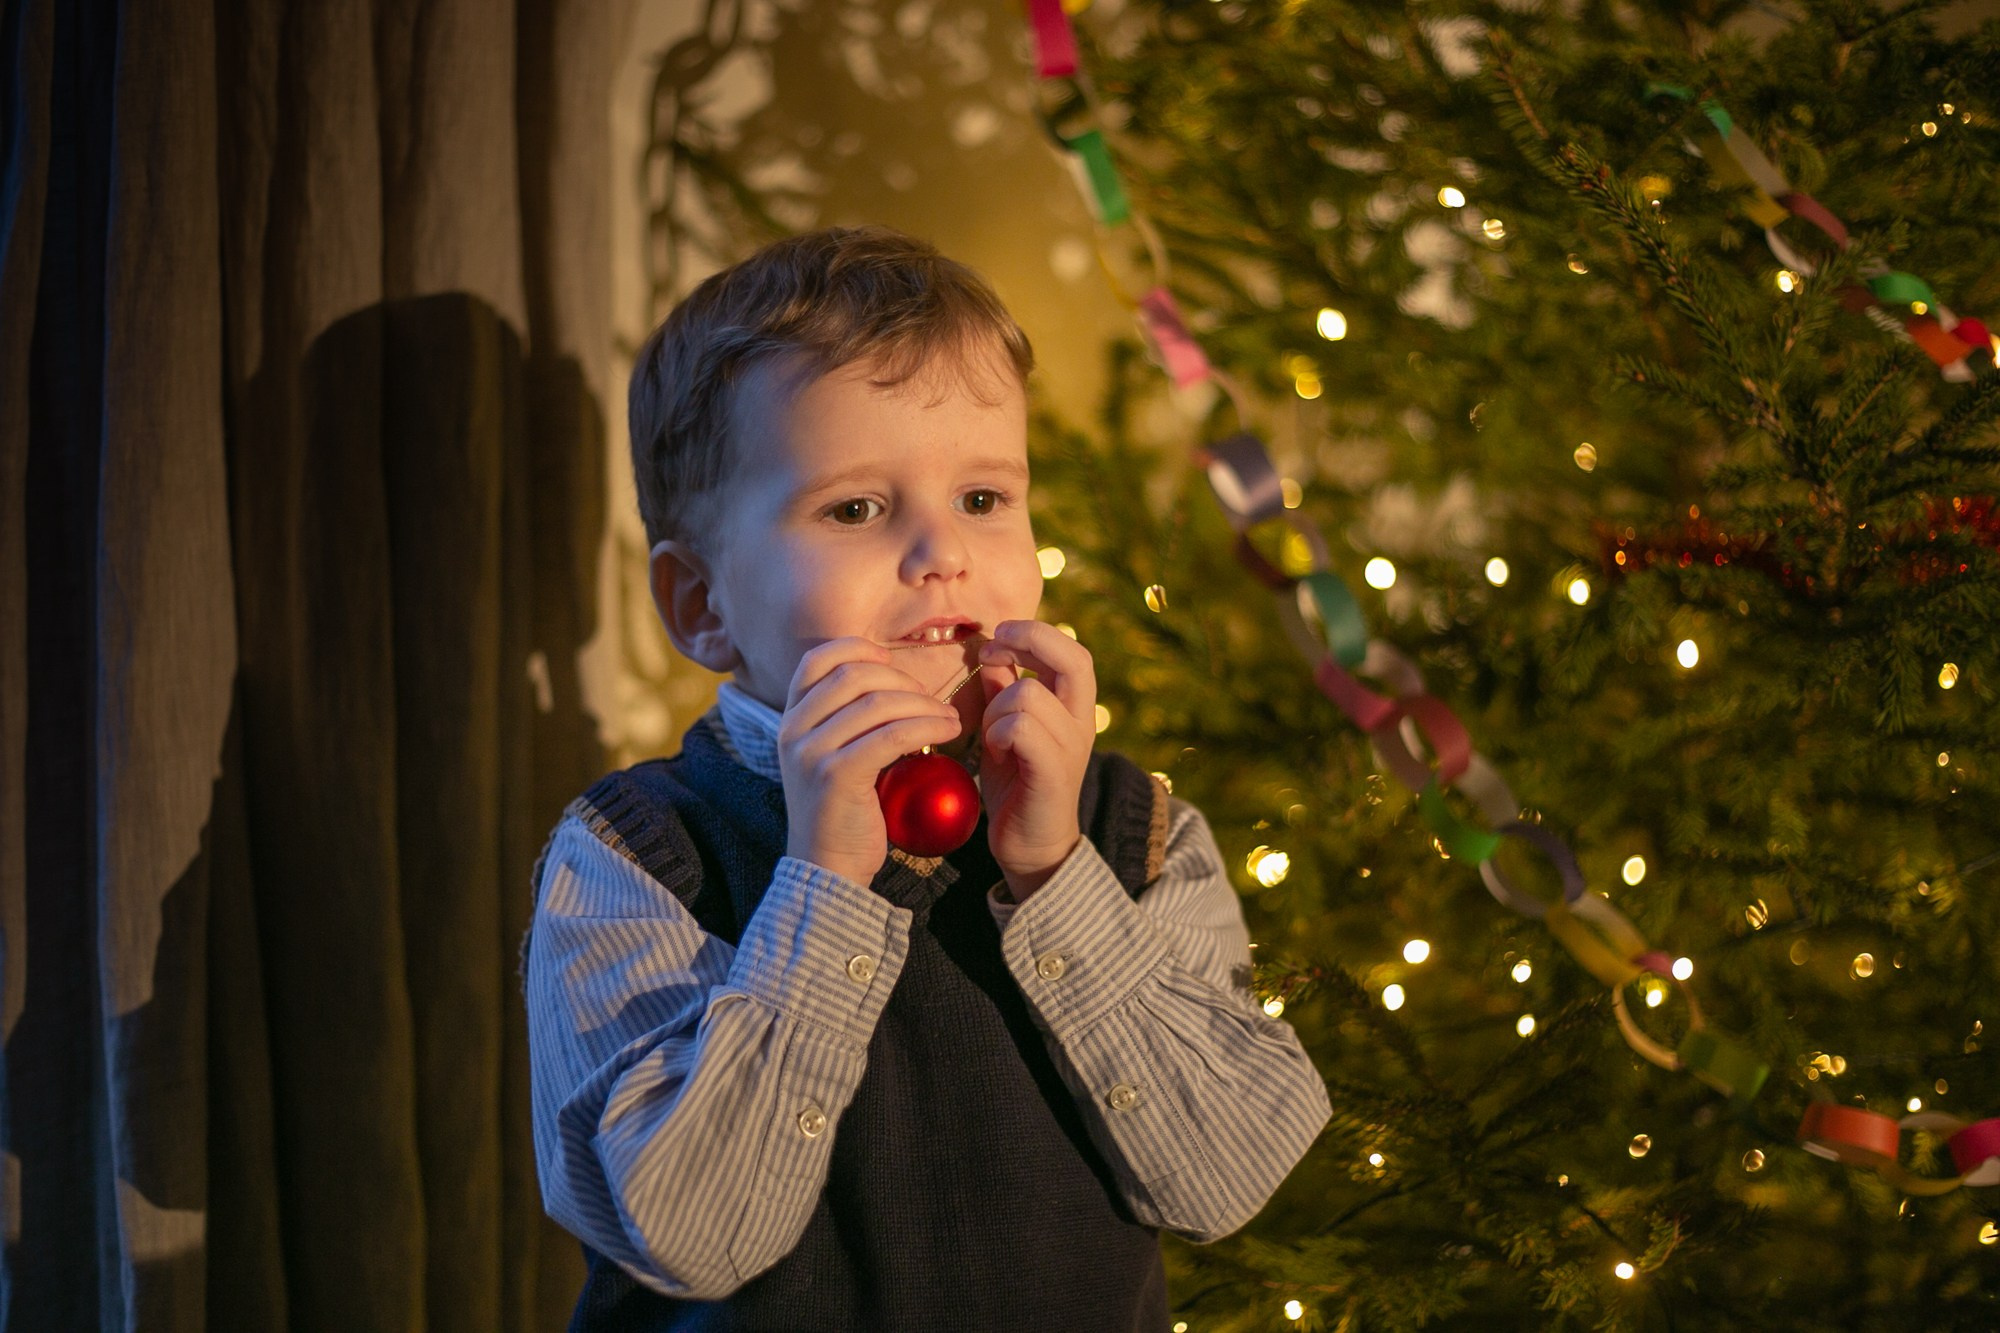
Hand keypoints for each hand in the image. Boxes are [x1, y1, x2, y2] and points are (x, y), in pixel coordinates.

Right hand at [778, 638, 963, 885]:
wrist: (827, 867)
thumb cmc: (842, 810)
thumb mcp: (831, 755)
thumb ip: (846, 719)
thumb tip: (894, 681)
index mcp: (790, 719)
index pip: (817, 660)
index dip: (857, 648)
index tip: (890, 660)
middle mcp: (793, 730)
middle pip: (854, 676)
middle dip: (902, 680)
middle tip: (932, 700)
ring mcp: (811, 752)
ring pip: (877, 704)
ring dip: (924, 705)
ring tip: (949, 719)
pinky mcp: (836, 775)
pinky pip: (891, 735)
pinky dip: (927, 726)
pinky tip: (949, 731)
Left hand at [975, 620, 1095, 900]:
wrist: (1032, 847)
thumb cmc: (1017, 784)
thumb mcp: (1006, 727)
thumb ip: (1004, 690)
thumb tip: (993, 651)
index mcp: (1073, 708)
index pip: (1072, 651)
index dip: (1035, 633)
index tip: (998, 637)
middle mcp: (1080, 723)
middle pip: (1073, 658)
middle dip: (1029, 641)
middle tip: (991, 650)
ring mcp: (1070, 748)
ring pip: (1029, 693)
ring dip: (996, 707)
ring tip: (990, 735)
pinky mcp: (1053, 773)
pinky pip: (1021, 728)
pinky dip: (997, 733)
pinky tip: (994, 750)